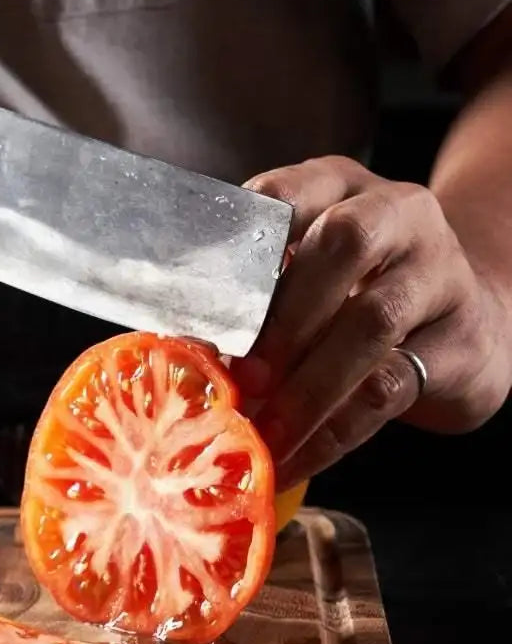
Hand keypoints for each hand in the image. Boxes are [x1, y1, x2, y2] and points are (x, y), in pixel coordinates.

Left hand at [230, 156, 511, 487]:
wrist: (461, 325)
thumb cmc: (355, 296)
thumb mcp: (306, 275)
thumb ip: (255, 296)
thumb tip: (182, 355)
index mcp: (337, 186)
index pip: (287, 194)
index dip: (241, 248)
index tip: (202, 306)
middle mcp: (394, 213)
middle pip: (342, 245)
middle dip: (282, 318)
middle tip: (241, 379)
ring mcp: (437, 271)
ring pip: (371, 321)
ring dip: (307, 385)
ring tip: (263, 430)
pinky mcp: (459, 340)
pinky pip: (390, 387)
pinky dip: (333, 430)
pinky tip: (295, 457)